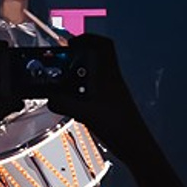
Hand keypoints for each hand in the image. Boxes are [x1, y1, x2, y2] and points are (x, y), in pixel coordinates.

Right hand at [56, 33, 140, 147]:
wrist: (137, 148)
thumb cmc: (120, 128)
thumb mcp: (87, 114)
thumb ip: (65, 104)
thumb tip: (49, 97)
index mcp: (109, 75)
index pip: (104, 45)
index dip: (88, 38)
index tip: (70, 43)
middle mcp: (111, 80)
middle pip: (95, 59)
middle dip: (76, 58)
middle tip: (59, 64)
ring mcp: (111, 93)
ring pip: (93, 75)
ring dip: (77, 76)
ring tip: (61, 84)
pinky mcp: (109, 105)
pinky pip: (92, 90)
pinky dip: (80, 91)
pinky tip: (71, 103)